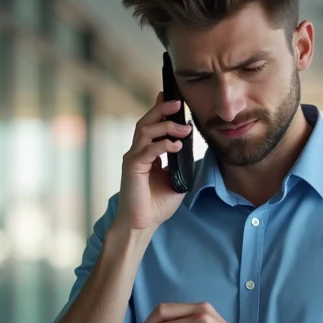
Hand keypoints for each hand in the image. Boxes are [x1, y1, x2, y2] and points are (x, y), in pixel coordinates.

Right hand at [112, 92, 193, 233]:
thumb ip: (181, 161)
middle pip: (146, 122)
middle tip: (178, 102)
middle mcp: (137, 152)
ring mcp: (133, 159)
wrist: (143, 224)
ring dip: (166, 126)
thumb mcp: (176, 178)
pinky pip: (148, 150)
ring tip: (184, 128)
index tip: (174, 98)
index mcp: (146, 153)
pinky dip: (163, 145)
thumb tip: (190, 144)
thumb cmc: (157, 204)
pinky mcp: (132, 168)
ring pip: (145, 131)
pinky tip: (177, 146)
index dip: (161, 110)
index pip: (152, 125)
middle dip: (162, 109)